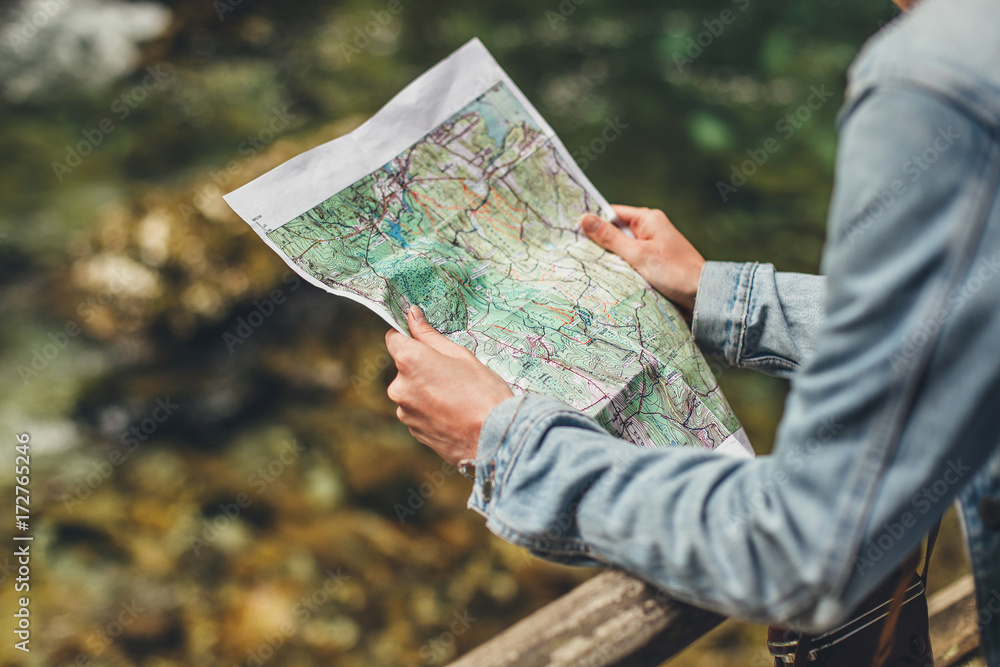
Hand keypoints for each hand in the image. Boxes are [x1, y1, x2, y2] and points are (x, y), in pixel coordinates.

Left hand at [385, 306, 513, 463]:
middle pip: (404, 367)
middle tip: (454, 373)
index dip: (408, 336)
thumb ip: (430, 335)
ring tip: (457, 397)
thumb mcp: (461, 355)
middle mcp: (399, 386)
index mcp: (410, 361)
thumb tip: (412, 315)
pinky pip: (418, 411)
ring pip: (412, 390)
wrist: (495, 439)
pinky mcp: (413, 430)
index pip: (393, 338)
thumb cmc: (483, 394)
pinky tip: (454, 413)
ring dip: (427, 390)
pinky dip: (431, 409)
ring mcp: (405, 411)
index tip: (422, 339)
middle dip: (423, 367)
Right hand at [581, 205, 704, 315]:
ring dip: (610, 259)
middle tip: (574, 252)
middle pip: (616, 232)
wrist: (703, 296)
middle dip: (599, 243)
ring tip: (586, 267)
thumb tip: (585, 219)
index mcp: (648, 219)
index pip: (613, 213)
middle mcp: (651, 230)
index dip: (594, 222)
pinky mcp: (655, 265)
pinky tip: (607, 278)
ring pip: (622, 250)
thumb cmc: (673, 272)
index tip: (572, 231)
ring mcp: (653, 248)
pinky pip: (631, 263)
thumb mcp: (637, 254)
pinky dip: (621, 269)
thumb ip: (610, 238)